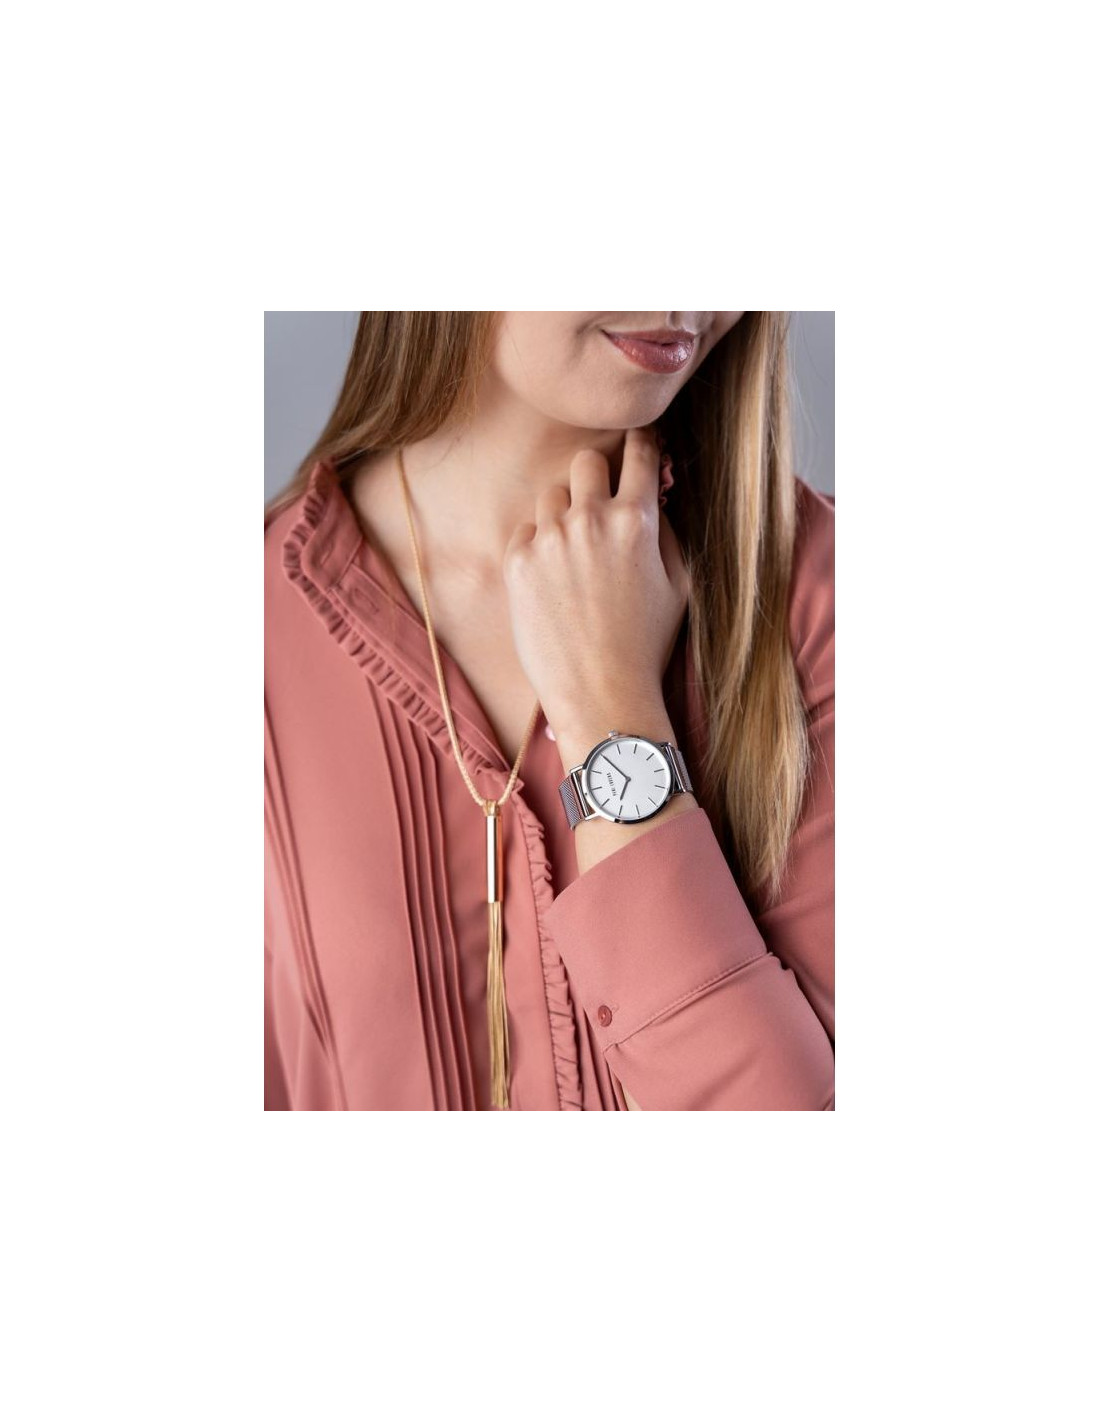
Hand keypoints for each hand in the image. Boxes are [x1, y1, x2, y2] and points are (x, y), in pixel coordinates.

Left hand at [501, 425, 690, 743]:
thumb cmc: (646, 645)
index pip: (640, 452)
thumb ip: (668, 531)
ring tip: (576, 553)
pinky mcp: (517, 561)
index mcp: (637, 520)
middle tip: (602, 503)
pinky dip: (539, 542)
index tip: (638, 444)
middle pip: (587, 461)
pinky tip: (554, 576)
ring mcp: (549, 539)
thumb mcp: (679, 585)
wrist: (601, 694)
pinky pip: (527, 528)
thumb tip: (656, 495)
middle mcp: (589, 520)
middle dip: (597, 476)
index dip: (642, 443)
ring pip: (553, 494)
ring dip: (566, 511)